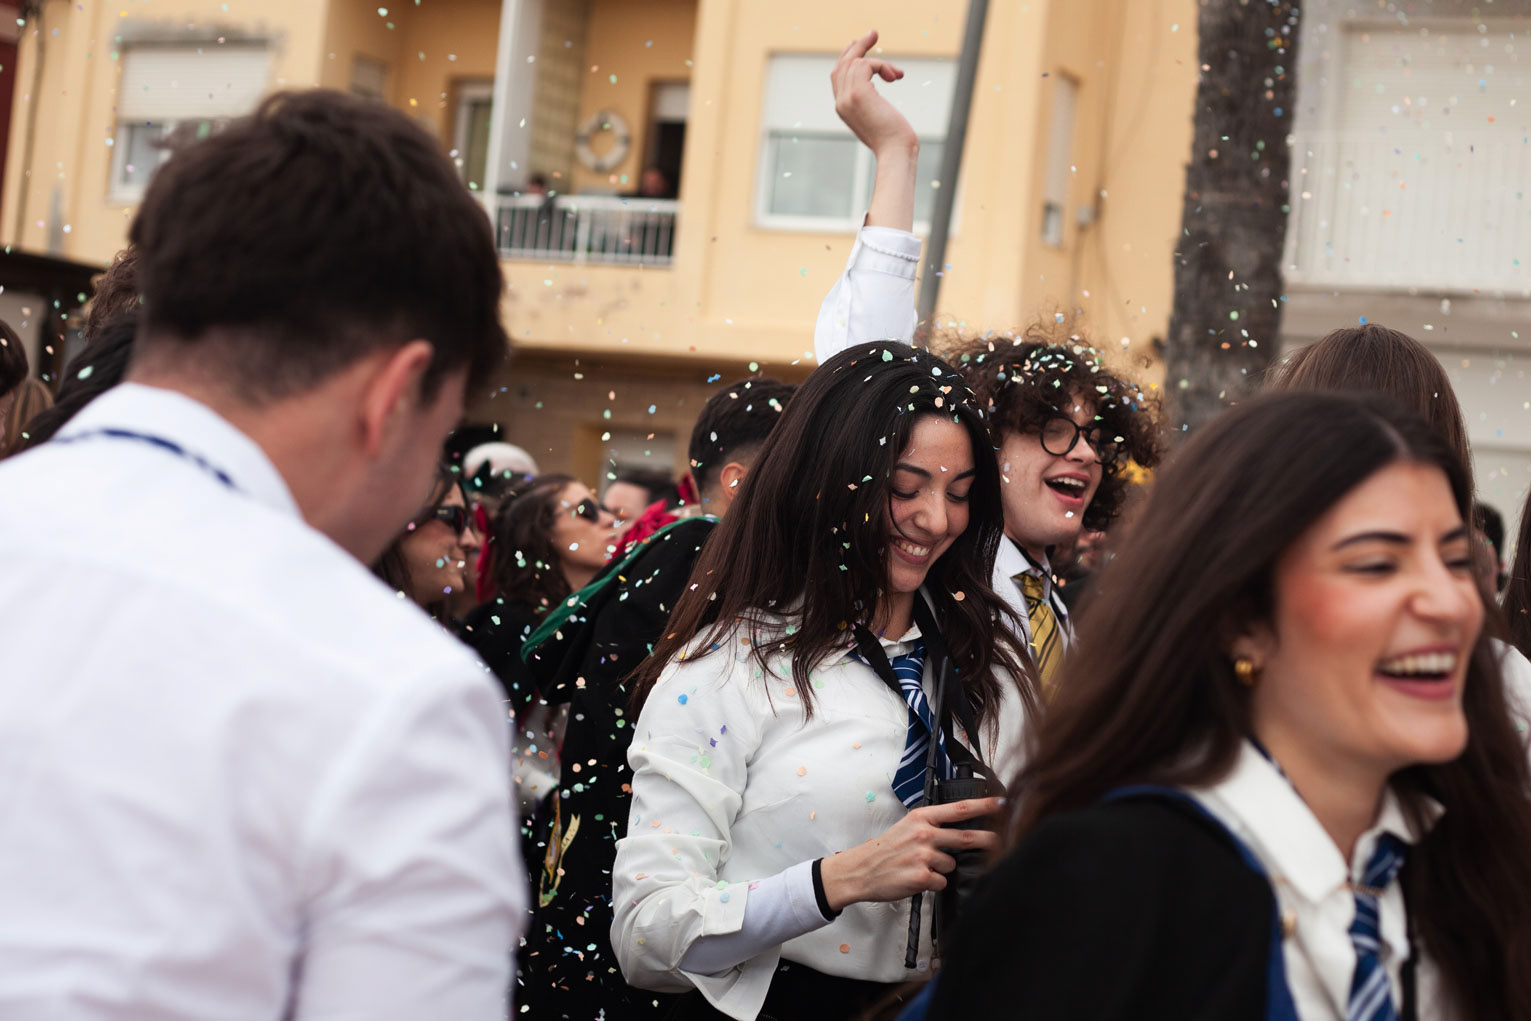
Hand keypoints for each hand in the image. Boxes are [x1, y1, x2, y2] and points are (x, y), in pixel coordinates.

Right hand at [819, 797, 1003, 911]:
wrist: (861, 869)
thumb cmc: (886, 849)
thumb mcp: (907, 826)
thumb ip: (932, 825)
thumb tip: (960, 828)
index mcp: (921, 817)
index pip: (959, 809)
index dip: (984, 806)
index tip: (1002, 803)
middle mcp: (924, 833)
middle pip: (966, 837)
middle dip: (987, 840)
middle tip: (1000, 841)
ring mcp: (923, 855)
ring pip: (952, 864)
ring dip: (943, 869)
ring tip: (922, 867)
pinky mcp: (921, 876)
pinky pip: (942, 881)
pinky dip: (933, 883)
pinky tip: (918, 879)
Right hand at [831, 30, 918, 159]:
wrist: (895, 152)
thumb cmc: (894, 140)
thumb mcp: (881, 117)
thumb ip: (874, 101)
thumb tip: (883, 79)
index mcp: (843, 108)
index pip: (838, 76)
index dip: (848, 57)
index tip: (862, 45)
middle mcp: (840, 102)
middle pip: (842, 65)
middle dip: (857, 47)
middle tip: (873, 33)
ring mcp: (847, 97)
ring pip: (855, 62)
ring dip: (878, 60)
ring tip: (896, 72)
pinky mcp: (858, 93)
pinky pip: (865, 64)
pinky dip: (882, 66)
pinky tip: (894, 78)